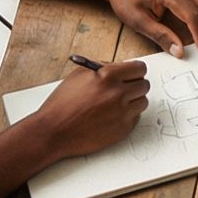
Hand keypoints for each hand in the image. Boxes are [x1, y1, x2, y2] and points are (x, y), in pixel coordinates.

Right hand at [33, 59, 150, 156]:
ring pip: (142, 102)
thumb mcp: (79, 75)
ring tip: (115, 103)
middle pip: (144, 85)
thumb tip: (122, 66)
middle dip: (134, 85)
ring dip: (133, 101)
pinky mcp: (123, 129)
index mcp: (108, 76)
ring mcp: (122, 113)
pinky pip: (135, 117)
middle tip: (123, 89)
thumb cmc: (62, 103)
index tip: (132, 74)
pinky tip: (110, 116)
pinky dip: (127, 116)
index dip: (135, 71)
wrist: (53, 131)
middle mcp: (118, 93)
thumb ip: (103, 67)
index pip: (139, 68)